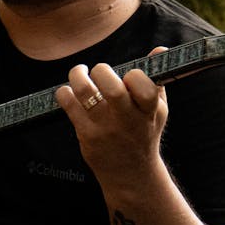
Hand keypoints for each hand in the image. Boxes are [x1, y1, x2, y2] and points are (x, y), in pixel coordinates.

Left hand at [55, 48, 168, 189]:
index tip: (128, 77)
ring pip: (85, 91)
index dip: (134, 76)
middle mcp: (128, 121)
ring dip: (78, 74)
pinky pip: (69, 104)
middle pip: (112, 87)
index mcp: (149, 111)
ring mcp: (106, 129)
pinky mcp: (87, 135)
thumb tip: (160, 49)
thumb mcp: (157, 111)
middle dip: (102, 71)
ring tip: (80, 72)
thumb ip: (156, 80)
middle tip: (98, 71)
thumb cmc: (144, 135)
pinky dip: (65, 92)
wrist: (131, 175)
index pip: (144, 86)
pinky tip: (69, 91)